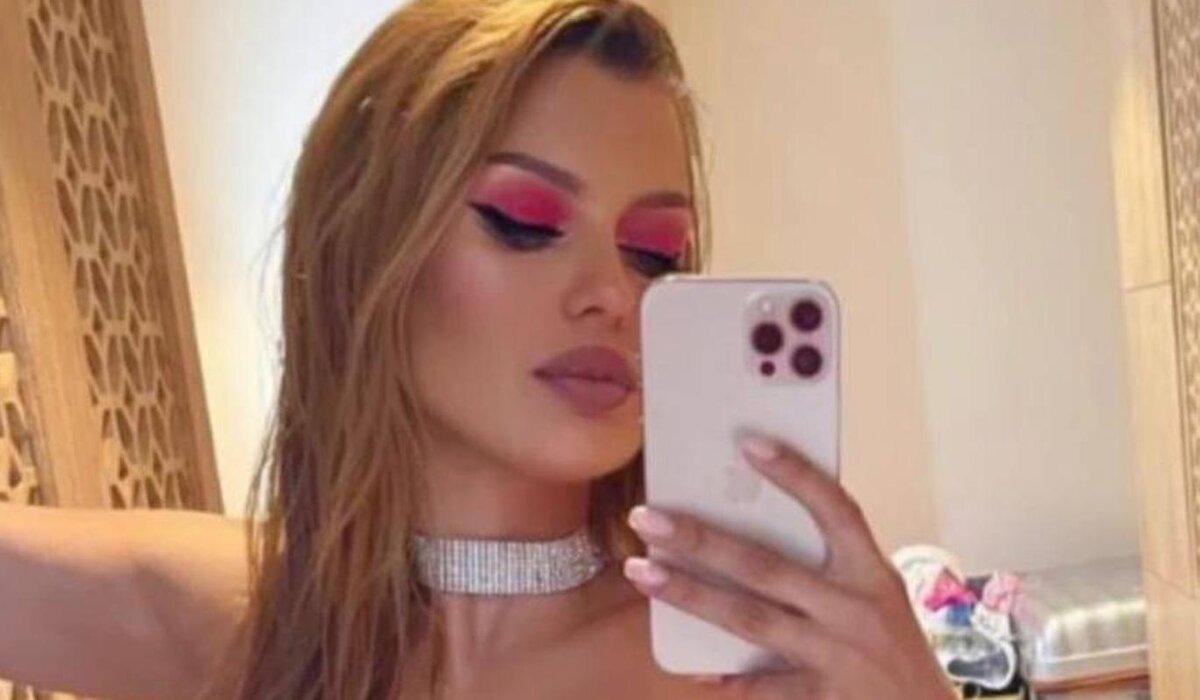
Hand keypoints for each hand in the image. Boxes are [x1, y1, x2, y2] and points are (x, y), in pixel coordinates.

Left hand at [622, 430, 957, 698]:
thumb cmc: (895, 652)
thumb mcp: (880, 598)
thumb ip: (832, 569)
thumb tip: (751, 531)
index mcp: (872, 574)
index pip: (836, 510)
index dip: (796, 474)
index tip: (748, 444)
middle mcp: (853, 610)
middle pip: (766, 566)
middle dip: (701, 539)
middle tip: (648, 517)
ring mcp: (836, 656)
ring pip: (749, 619)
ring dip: (690, 594)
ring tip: (644, 572)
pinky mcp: (823, 699)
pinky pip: (762, 686)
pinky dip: (726, 678)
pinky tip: (691, 667)